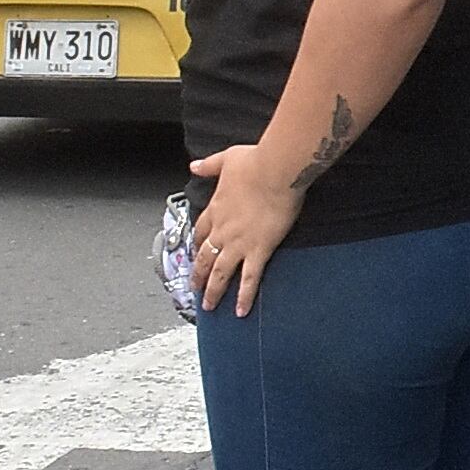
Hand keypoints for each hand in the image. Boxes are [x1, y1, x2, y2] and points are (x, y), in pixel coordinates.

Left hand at [185, 144, 303, 316]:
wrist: (275, 170)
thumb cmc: (256, 163)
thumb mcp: (227, 159)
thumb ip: (209, 165)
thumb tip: (195, 166)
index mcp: (216, 209)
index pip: (200, 233)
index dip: (196, 245)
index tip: (195, 253)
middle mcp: (222, 230)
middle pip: (204, 258)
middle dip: (197, 276)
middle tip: (193, 289)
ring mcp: (239, 243)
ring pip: (220, 273)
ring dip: (213, 291)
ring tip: (209, 306)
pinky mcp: (259, 250)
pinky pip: (249, 279)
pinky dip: (244, 296)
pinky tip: (240, 310)